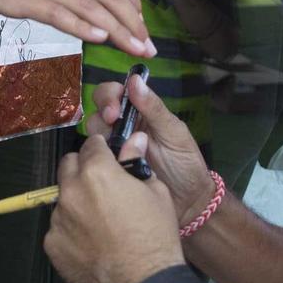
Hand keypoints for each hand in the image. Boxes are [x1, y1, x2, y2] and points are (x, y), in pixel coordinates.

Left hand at [46, 135, 185, 282]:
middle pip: (68, 166)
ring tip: (99, 224)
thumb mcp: (157, 193)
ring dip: (77, 203)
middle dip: (83, 170)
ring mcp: (58, 219)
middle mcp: (71, 191)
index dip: (102, 151)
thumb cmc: (157, 236)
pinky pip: (59, 229)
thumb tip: (133, 140)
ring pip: (63, 199)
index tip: (108, 159)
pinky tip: (91, 245)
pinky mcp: (51, 245)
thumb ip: (136, 163)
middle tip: (101, 187)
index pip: (91, 145)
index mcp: (97, 172)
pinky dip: (72, 232)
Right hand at [85, 72, 212, 227]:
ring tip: (114, 148)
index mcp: (141, 113)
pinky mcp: (110, 170)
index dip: (110, 96)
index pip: (117, 93)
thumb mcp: (174, 133)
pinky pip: (95, 160)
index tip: (116, 109)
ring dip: (99, 136)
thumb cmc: (186, 164)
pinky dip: (96, 159)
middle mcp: (124, 128)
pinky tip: (107, 164)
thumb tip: (134, 79)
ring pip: (94, 134)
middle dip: (102, 112)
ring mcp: (115, 150)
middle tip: (111, 123)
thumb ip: (154, 108)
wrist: (189, 204)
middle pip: (100, 110)